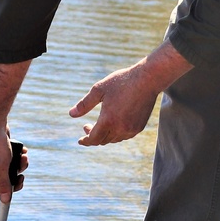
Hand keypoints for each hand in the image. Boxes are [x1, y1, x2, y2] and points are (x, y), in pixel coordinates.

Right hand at [0, 122, 27, 218]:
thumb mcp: (1, 167)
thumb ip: (4, 185)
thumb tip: (5, 201)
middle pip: (1, 185)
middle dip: (14, 181)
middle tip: (22, 178)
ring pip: (9, 172)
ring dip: (19, 167)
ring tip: (24, 159)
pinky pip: (11, 161)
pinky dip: (18, 158)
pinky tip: (23, 151)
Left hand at [70, 43, 192, 145]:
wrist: (148, 79)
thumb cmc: (122, 82)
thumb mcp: (99, 90)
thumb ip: (84, 104)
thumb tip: (71, 114)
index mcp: (108, 120)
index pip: (93, 139)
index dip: (85, 140)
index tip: (80, 140)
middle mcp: (120, 128)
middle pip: (103, 141)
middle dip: (93, 136)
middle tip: (87, 126)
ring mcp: (131, 129)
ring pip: (114, 139)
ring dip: (104, 136)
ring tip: (99, 125)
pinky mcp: (139, 127)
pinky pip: (124, 136)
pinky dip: (116, 134)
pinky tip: (113, 125)